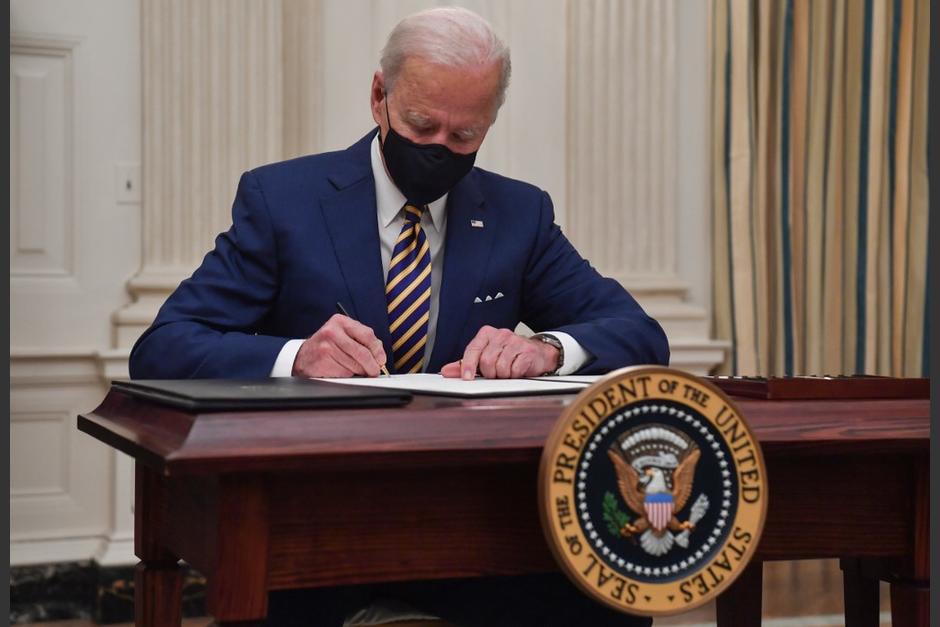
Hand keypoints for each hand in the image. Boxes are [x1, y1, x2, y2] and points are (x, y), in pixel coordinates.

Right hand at [292, 314, 386, 376]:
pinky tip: (342, 371)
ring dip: (360, 372)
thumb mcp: (343, 335)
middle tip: (375, 371)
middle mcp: (332, 332)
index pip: (367, 334)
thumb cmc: (326, 346)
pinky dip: (348, 375)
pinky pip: (345, 372)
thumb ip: (361, 340)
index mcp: (340, 321)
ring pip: (355, 364)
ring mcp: (326, 346)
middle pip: (362, 352)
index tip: (381, 359)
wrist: (302, 357)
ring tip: (355, 370)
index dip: (377, 350)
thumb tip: (379, 355)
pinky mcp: (323, 361)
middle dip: (372, 365)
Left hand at [440, 326, 559, 379]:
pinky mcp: (528, 351)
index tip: (467, 377)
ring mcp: (516, 341)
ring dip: (502, 375)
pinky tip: (517, 370)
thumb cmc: (508, 355)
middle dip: (489, 373)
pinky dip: (514, 375)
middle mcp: (501, 334)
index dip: (468, 365)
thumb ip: (464, 364)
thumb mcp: (485, 357)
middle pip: (486, 361)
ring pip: (500, 367)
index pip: (473, 349)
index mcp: (487, 333)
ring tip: (506, 371)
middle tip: (494, 373)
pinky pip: (515, 370)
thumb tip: (446, 371)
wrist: (537, 353)